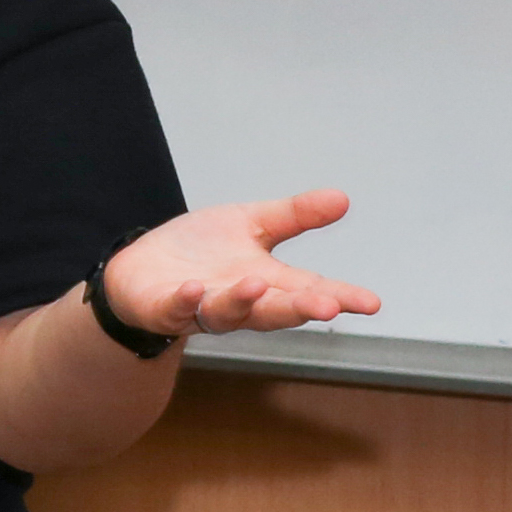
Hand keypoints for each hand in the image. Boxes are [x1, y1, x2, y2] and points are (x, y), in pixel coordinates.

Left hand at [101, 190, 381, 337]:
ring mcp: (203, 308)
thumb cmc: (200, 252)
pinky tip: (192, 290)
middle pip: (275, 309)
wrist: (141, 269)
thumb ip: (294, 216)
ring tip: (256, 284)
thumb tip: (343, 199)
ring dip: (242, 301)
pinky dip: (185, 302)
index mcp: (266, 281)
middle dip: (300, 308)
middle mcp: (240, 301)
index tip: (371, 303)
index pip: (309, 290)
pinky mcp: (166, 308)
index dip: (340, 297)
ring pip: (228, 313)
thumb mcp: (250, 224)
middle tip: (328, 306)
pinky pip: (177, 309)